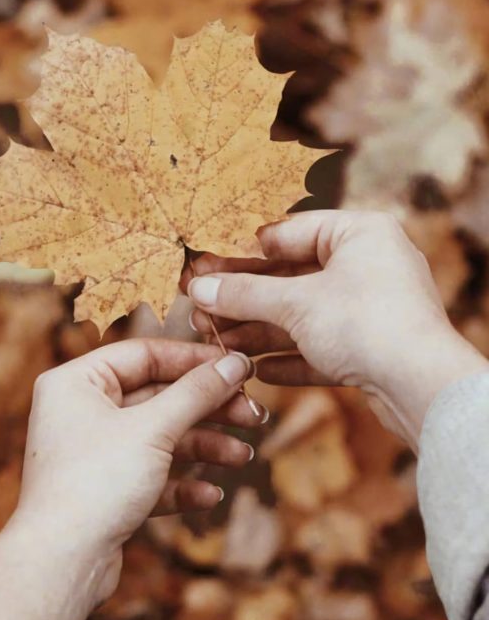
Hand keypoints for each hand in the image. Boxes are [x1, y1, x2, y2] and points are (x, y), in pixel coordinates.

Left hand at [15, 339, 261, 607]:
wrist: (61, 562)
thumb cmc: (95, 483)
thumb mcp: (154, 428)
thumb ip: (198, 392)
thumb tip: (236, 362)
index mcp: (76, 382)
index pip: (145, 355)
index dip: (195, 360)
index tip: (239, 368)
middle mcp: (80, 413)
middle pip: (158, 397)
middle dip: (209, 409)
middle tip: (253, 415)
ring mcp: (92, 454)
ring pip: (160, 439)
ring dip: (204, 447)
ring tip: (243, 457)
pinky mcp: (104, 492)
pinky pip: (151, 476)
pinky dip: (182, 483)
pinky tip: (210, 494)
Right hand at [185, 211, 486, 448]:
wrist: (421, 387)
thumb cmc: (368, 324)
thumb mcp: (295, 303)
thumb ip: (244, 294)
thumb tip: (199, 287)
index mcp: (359, 233)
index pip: (288, 232)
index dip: (242, 252)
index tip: (205, 267)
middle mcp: (370, 264)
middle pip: (292, 278)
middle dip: (245, 299)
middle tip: (201, 308)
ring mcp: (372, 308)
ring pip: (303, 317)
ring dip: (260, 332)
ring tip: (218, 342)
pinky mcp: (373, 349)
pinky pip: (321, 348)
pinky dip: (289, 358)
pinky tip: (257, 371)